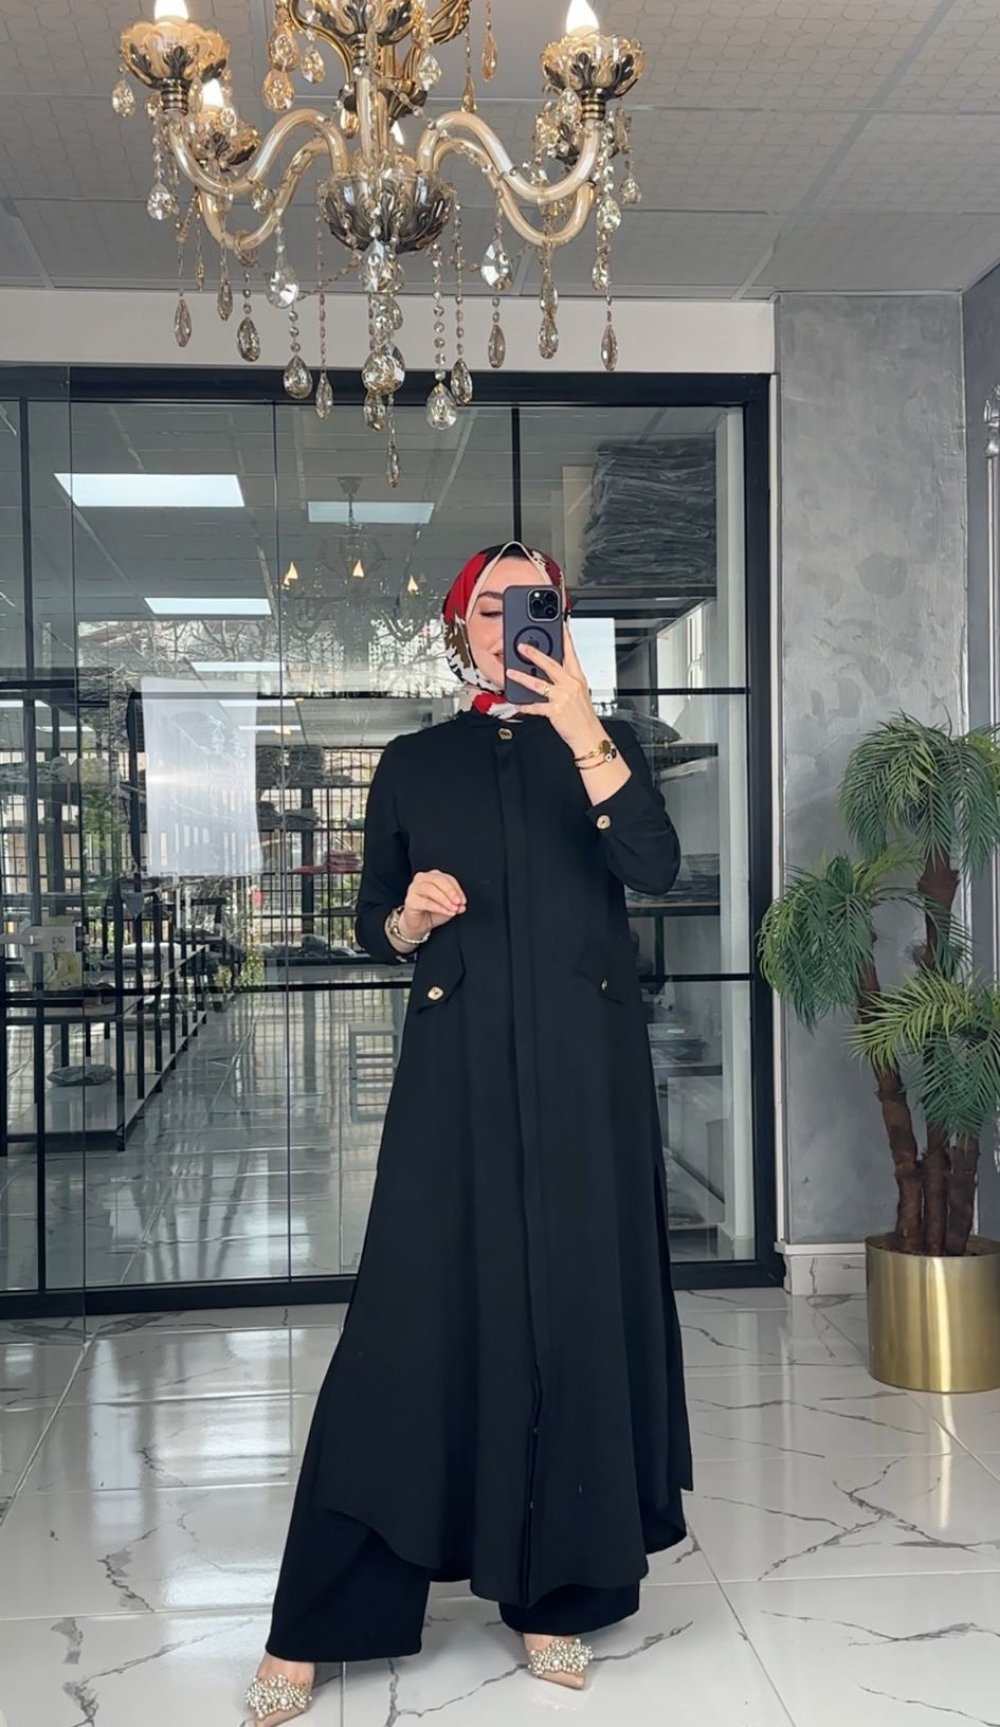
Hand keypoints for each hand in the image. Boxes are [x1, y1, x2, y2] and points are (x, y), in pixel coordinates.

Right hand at [400, 870, 466, 941]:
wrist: (418, 924)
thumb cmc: (432, 911)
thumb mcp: (448, 906)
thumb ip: (456, 904)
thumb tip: (462, 905)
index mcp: (433, 876)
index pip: (447, 878)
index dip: (457, 889)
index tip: (463, 900)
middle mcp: (422, 879)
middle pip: (438, 880)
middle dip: (451, 892)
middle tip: (459, 902)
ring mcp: (414, 889)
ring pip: (430, 889)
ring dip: (444, 900)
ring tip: (453, 908)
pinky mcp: (410, 900)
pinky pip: (426, 902)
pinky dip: (439, 908)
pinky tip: (447, 912)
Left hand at [507, 626, 605, 756]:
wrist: (589, 736)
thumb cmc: (584, 716)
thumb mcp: (580, 692)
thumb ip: (567, 679)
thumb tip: (552, 670)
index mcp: (578, 678)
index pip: (571, 653)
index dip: (565, 638)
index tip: (560, 625)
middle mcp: (570, 685)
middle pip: (551, 665)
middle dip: (535, 654)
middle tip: (522, 647)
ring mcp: (562, 698)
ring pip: (539, 684)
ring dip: (522, 677)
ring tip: (510, 673)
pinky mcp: (555, 711)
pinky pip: (536, 706)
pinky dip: (525, 706)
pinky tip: (517, 703)